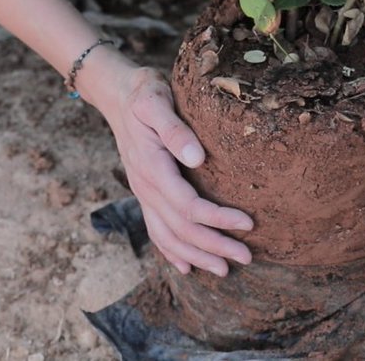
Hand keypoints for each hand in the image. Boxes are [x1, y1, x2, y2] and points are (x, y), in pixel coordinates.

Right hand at [79, 53, 253, 275]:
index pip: (188, 205)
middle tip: (247, 257)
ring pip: (168, 236)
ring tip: (224, 270)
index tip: (248, 222)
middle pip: (181, 228)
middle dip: (214, 246)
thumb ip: (176, 131)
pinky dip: (171, 251)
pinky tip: (187, 266)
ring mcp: (143, 193)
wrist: (117, 94)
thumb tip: (198, 158)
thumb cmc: (143, 93)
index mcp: (152, 167)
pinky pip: (155, 229)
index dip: (218, 218)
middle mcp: (145, 186)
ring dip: (197, 256)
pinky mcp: (145, 192)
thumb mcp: (157, 102)